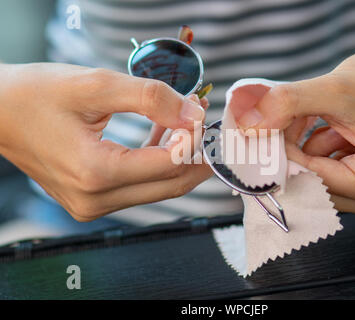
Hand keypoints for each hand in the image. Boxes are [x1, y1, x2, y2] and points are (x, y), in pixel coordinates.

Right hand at [0, 63, 211, 220]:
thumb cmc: (36, 95)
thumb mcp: (97, 85)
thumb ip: (151, 99)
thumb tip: (193, 114)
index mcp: (96, 173)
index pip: (169, 164)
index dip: (195, 139)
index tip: (203, 113)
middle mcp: (95, 200)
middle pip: (170, 185)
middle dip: (196, 155)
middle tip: (210, 126)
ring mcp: (92, 206)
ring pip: (157, 188)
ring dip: (179, 158)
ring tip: (189, 122)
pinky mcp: (91, 201)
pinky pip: (139, 187)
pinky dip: (157, 164)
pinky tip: (164, 136)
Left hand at [232, 42, 354, 217]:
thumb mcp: (335, 90)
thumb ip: (288, 104)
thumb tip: (247, 124)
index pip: (309, 179)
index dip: (281, 152)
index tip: (260, 129)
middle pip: (308, 182)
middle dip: (291, 147)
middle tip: (290, 114)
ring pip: (309, 176)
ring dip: (301, 144)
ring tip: (316, 115)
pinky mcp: (354, 182)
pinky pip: (317, 171)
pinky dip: (311, 147)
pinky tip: (324, 124)